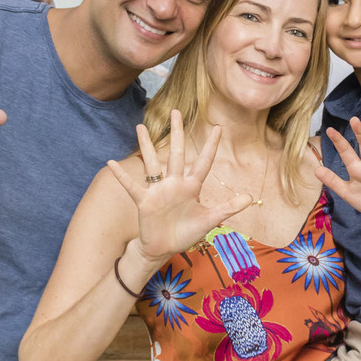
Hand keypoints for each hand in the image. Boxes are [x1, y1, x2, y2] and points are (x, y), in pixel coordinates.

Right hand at [107, 111, 251, 262]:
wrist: (163, 248)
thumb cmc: (184, 233)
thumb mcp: (209, 221)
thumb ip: (227, 208)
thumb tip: (250, 198)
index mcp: (191, 186)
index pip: (203, 162)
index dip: (210, 146)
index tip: (218, 127)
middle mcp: (174, 183)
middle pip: (176, 153)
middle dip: (176, 133)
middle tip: (176, 111)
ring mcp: (158, 190)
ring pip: (152, 163)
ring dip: (146, 145)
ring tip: (140, 126)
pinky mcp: (144, 201)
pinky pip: (132, 186)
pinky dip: (122, 175)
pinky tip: (111, 162)